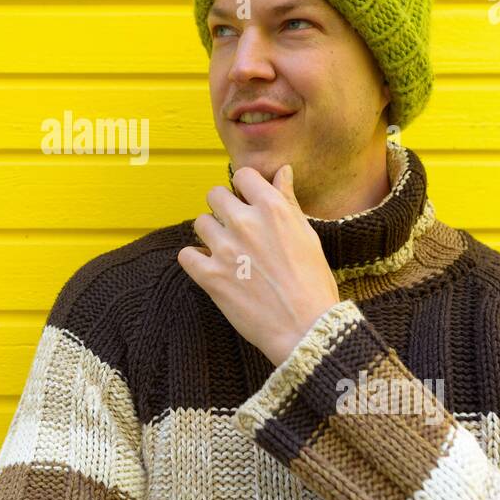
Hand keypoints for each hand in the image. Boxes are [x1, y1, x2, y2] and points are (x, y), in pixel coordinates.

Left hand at [177, 163, 340, 366]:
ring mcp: (225, 249)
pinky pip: (186, 254)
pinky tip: (211, 267)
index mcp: (273, 209)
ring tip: (226, 251)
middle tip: (236, 228)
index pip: (243, 176)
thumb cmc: (313, 283)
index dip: (245, 188)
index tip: (248, 201)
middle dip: (223, 208)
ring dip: (210, 234)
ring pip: (199, 222)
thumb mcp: (307, 235)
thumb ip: (288, 201)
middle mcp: (246, 223)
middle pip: (215, 195)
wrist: (306, 328)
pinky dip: (195, 260)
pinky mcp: (210, 276)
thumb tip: (282, 172)